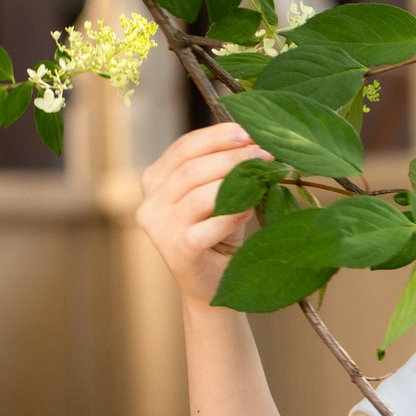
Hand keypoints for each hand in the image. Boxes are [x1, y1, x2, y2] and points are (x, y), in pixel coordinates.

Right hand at [136, 122, 274, 307]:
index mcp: (156, 180)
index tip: (248, 131)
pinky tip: (250, 208)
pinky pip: (206, 228)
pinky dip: (231, 216)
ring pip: (198, 195)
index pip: (183, 148)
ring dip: (235, 181)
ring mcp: (159, 229)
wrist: (214, 284)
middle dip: (232, 157)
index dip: (217, 137)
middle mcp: (151, 203)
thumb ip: (227, 170)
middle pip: (191, 169)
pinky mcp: (176, 252)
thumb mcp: (220, 194)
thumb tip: (257, 142)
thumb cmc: (218, 233)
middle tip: (264, 153)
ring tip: (264, 175)